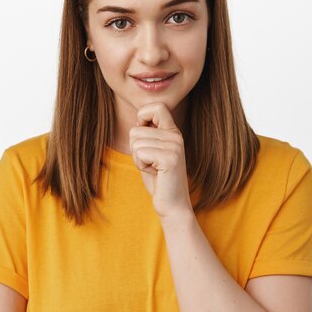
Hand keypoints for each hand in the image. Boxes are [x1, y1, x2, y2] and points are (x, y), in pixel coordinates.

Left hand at [129, 102, 192, 218]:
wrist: (172, 205)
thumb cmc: (158, 179)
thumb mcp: (152, 151)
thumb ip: (148, 134)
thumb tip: (137, 119)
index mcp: (172, 132)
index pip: (156, 106)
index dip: (142, 117)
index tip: (144, 136)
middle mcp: (175, 136)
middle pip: (135, 130)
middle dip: (135, 149)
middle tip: (151, 163)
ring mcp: (174, 146)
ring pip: (135, 142)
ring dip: (138, 159)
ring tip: (154, 168)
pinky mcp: (170, 158)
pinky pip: (139, 153)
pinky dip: (141, 165)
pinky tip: (155, 173)